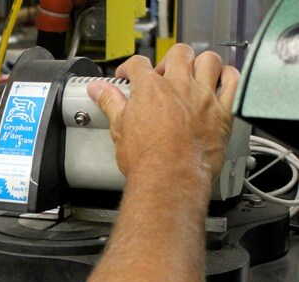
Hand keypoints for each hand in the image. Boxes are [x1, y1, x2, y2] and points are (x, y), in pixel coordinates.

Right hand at [87, 45, 239, 192]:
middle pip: (178, 53)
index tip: (129, 75)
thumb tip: (97, 89)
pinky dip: (228, 76)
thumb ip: (110, 103)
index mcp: (150, 89)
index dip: (130, 68)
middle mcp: (179, 86)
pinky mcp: (222, 112)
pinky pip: (233, 82)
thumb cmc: (146, 160)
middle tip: (164, 74)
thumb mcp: (119, 129)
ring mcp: (203, 97)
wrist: (169, 179)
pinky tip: (222, 80)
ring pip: (209, 60)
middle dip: (169, 60)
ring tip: (194, 74)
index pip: (138, 64)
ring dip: (201, 63)